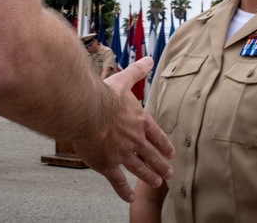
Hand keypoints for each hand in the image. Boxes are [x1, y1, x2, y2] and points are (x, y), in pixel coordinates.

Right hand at [73, 57, 175, 202]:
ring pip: (140, 169)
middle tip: (169, 172)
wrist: (86, 111)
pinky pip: (118, 181)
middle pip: (152, 155)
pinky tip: (130, 198)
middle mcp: (134, 139)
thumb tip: (149, 58)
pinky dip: (124, 190)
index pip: (156, 135)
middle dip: (161, 164)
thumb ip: (137, 71)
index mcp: (140, 121)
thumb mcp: (124, 80)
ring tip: (158, 182)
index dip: (164, 145)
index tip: (171, 153)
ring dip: (149, 176)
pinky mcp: (107, 164)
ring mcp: (122, 154)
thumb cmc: (103, 95)